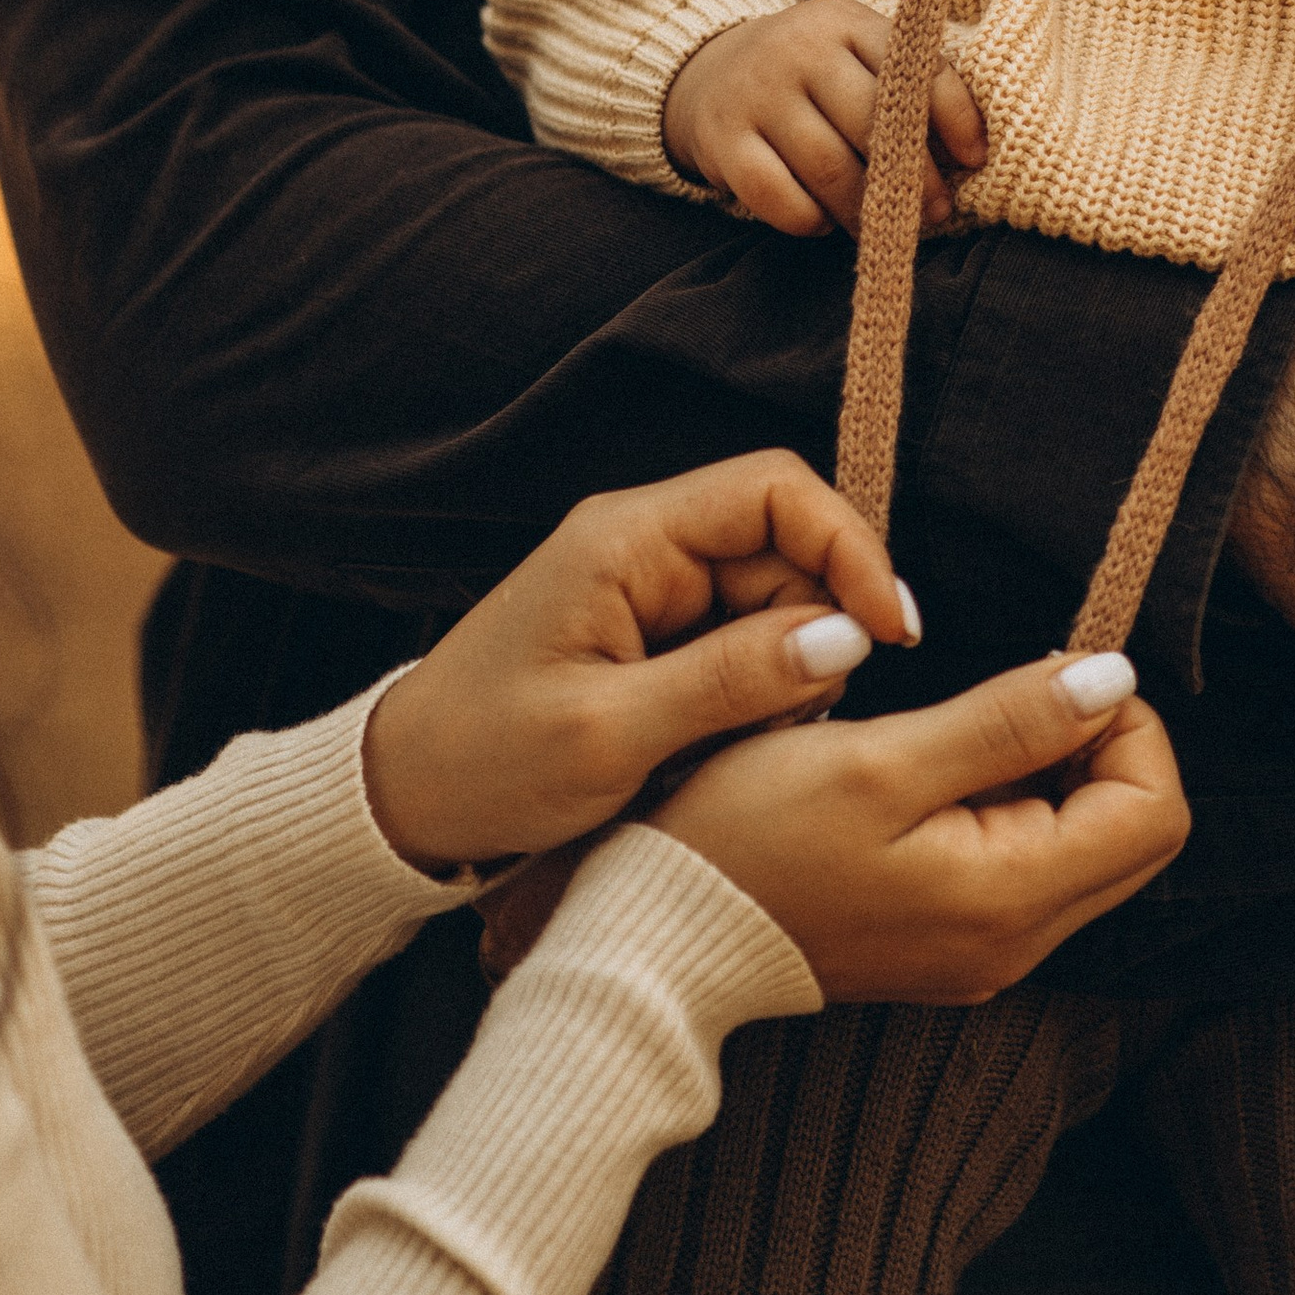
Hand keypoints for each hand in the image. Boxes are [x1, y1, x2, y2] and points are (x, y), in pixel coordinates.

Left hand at [362, 452, 918, 872]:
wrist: (403, 803)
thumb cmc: (483, 763)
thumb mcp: (609, 735)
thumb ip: (731, 680)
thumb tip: (847, 637)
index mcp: (627, 538)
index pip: (776, 491)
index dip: (849, 548)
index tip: (891, 633)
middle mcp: (645, 543)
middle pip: (787, 547)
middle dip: (819, 628)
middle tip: (803, 720)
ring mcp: (649, 587)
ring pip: (774, 600)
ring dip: (788, 669)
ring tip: (743, 743)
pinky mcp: (653, 633)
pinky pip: (742, 640)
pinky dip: (757, 690)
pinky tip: (723, 745)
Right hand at [651, 650, 1191, 1000]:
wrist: (663, 930)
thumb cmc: (754, 835)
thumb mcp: (881, 759)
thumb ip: (1008, 721)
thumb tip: (1113, 679)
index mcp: (1011, 899)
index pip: (1156, 810)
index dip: (1125, 723)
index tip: (1050, 672)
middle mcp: (1017, 942)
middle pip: (1133, 833)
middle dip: (1097, 744)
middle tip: (1015, 687)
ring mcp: (984, 948)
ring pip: (1083, 845)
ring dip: (1051, 769)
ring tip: (964, 722)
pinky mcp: (950, 938)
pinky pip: (1028, 864)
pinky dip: (1010, 801)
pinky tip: (939, 765)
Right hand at [664, 1, 987, 237]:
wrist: (709, 68)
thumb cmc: (812, 73)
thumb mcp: (856, 53)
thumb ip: (908, 86)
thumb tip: (970, 154)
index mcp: (844, 22)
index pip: (911, 66)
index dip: (952, 116)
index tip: (974, 160)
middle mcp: (797, 49)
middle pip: (870, 121)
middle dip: (914, 177)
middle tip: (936, 212)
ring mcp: (755, 93)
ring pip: (827, 166)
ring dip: (866, 209)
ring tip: (888, 228)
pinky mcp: (722, 140)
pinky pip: (777, 196)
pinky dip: (810, 219)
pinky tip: (823, 220)